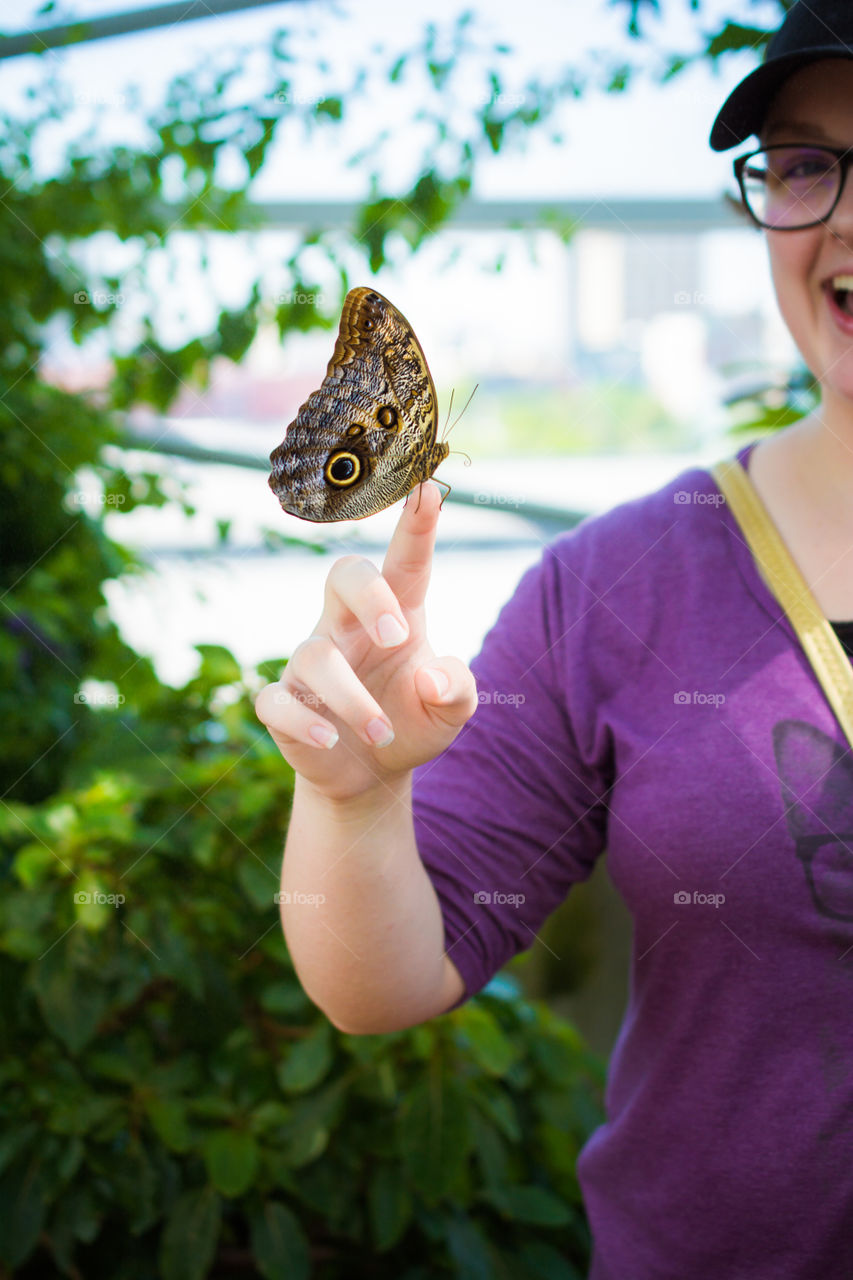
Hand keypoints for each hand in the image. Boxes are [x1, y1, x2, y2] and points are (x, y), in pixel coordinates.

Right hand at [255, 482, 477, 801]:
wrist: (372, 774)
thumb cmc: (413, 721)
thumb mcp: (451, 710)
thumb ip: (458, 689)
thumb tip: (430, 677)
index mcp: (396, 615)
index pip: (404, 562)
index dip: (415, 526)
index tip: (427, 488)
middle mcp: (348, 627)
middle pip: (342, 575)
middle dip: (369, 596)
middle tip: (398, 637)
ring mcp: (311, 665)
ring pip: (314, 656)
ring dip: (352, 698)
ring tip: (384, 734)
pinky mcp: (284, 704)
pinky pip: (275, 701)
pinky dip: (303, 721)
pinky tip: (330, 740)